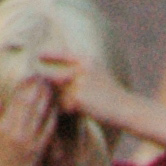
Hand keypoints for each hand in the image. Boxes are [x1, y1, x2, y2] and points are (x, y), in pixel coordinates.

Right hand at [0, 78, 57, 165]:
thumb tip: (0, 100)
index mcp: (3, 127)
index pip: (16, 100)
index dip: (24, 85)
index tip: (29, 74)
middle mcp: (18, 133)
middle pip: (31, 104)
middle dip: (37, 88)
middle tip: (44, 75)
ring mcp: (30, 143)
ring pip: (41, 115)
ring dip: (46, 99)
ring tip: (50, 86)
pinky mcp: (37, 152)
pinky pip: (48, 132)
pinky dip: (51, 118)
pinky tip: (55, 108)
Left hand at [40, 54, 165, 145]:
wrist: (126, 108)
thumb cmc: (112, 96)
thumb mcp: (98, 76)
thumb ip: (80, 73)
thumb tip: (57, 77)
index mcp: (88, 59)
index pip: (64, 54)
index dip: (50, 54)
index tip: (38, 54)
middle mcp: (83, 68)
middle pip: (57, 74)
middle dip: (48, 81)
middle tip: (40, 83)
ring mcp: (80, 82)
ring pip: (60, 92)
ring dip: (60, 100)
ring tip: (67, 104)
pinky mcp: (79, 97)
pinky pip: (64, 104)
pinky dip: (67, 110)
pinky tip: (76, 111)